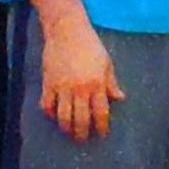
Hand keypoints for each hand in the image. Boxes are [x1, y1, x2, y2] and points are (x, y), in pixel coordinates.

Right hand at [41, 12, 120, 140]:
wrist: (67, 30)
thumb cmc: (90, 45)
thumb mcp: (106, 62)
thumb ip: (111, 83)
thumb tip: (120, 98)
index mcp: (97, 83)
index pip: (101, 112)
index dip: (101, 126)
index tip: (102, 134)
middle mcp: (80, 88)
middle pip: (81, 119)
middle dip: (82, 133)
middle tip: (83, 138)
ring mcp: (63, 87)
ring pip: (63, 117)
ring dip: (66, 128)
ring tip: (69, 132)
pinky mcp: (49, 83)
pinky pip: (47, 105)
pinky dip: (50, 114)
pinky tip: (54, 116)